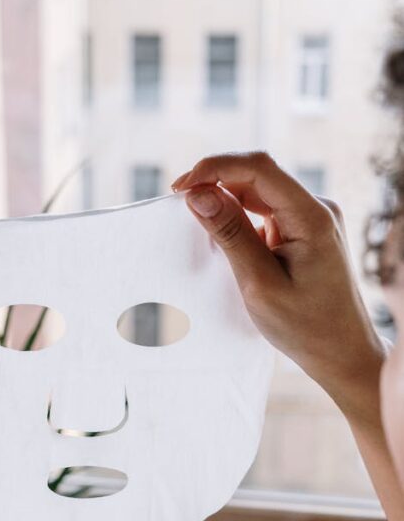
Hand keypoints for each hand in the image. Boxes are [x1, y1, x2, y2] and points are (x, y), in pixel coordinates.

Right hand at [172, 151, 384, 421]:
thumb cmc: (305, 327)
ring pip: (259, 193)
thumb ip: (230, 235)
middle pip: (258, 176)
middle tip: (179, 201)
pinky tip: (222, 238)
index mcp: (312, 217)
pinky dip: (240, 219)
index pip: (259, 169)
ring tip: (197, 222)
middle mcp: (316, 208)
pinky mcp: (304, 232)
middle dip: (216, 182)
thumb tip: (198, 195)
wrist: (341, 352)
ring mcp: (311, 219)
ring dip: (226, 201)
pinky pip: (266, 212)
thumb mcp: (259, 283)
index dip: (215, 168)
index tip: (180, 187)